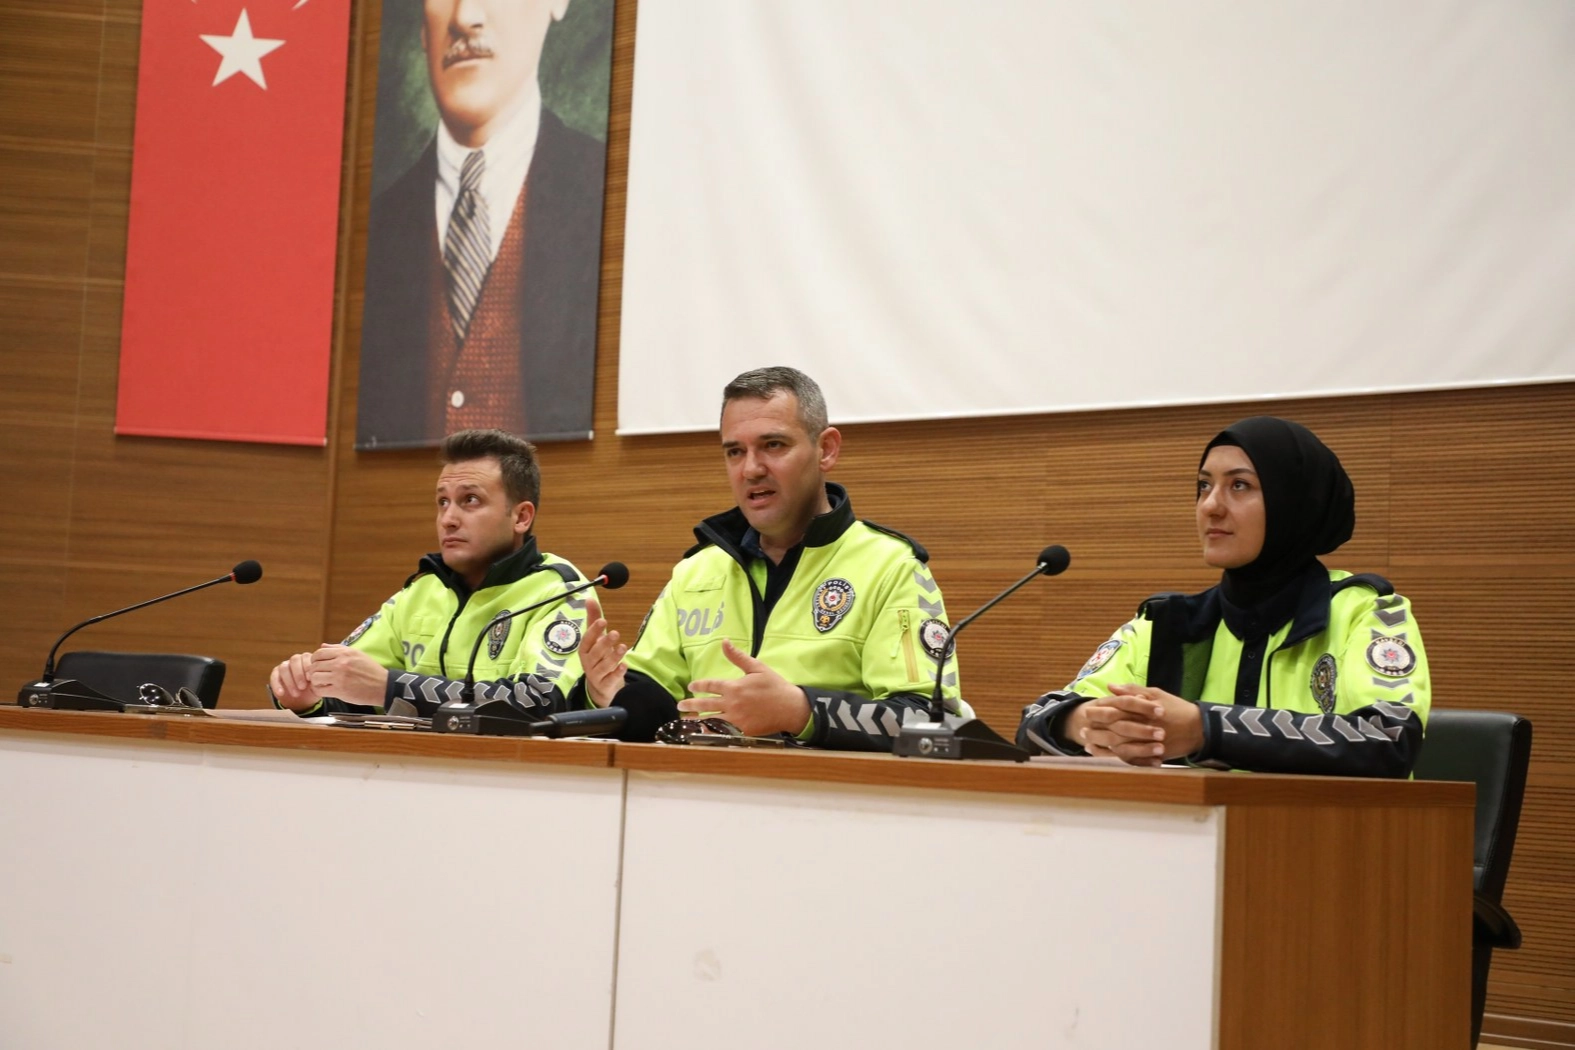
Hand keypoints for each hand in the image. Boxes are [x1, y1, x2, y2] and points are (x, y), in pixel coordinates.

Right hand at [269, 652, 320, 710]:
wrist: (304, 699)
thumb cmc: (315, 688)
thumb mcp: (321, 684)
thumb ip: (323, 678)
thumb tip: (325, 678)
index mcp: (308, 659)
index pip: (306, 657)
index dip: (308, 667)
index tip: (310, 679)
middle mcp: (296, 660)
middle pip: (294, 660)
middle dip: (298, 674)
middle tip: (303, 687)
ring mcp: (285, 665)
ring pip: (284, 668)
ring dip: (289, 681)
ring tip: (296, 694)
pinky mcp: (276, 673)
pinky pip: (274, 676)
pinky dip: (277, 685)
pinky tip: (281, 693)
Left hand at [307, 644, 387, 704]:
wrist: (383, 686)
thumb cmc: (371, 670)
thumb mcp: (357, 654)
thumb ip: (338, 649)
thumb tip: (322, 646)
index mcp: (344, 653)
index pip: (319, 653)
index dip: (314, 660)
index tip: (318, 665)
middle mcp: (340, 663)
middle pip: (314, 665)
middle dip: (314, 671)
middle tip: (319, 675)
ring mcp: (339, 677)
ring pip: (315, 677)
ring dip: (316, 681)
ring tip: (322, 683)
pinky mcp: (339, 690)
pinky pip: (320, 690)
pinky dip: (319, 690)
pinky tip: (325, 690)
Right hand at [580, 596, 627, 706]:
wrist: (600, 685)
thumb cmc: (598, 656)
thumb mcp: (596, 638)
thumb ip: (593, 619)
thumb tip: (589, 598)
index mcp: (585, 650)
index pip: (587, 639)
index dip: (594, 631)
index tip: (603, 621)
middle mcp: (588, 662)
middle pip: (595, 653)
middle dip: (604, 643)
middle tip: (616, 634)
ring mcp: (596, 675)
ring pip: (603, 666)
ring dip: (613, 657)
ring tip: (623, 647)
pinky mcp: (605, 684)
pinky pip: (610, 679)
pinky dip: (617, 673)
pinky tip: (624, 666)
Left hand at [681, 639, 810, 736]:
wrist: (791, 708)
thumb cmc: (775, 686)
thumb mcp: (757, 667)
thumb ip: (738, 657)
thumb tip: (724, 641)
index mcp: (734, 686)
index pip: (710, 686)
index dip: (699, 686)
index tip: (691, 686)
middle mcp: (732, 703)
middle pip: (705, 704)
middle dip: (691, 704)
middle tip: (681, 704)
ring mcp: (736, 718)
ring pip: (711, 719)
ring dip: (696, 719)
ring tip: (686, 720)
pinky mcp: (742, 730)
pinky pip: (722, 731)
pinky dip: (711, 731)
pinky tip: (703, 732)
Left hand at [1073, 683, 1203, 766]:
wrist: (1198, 729)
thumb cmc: (1176, 708)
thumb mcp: (1156, 693)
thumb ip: (1132, 690)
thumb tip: (1110, 687)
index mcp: (1143, 709)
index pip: (1116, 709)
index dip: (1100, 710)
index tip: (1087, 710)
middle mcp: (1144, 726)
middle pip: (1114, 728)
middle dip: (1096, 728)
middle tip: (1083, 727)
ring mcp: (1147, 743)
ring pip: (1119, 745)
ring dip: (1101, 744)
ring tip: (1087, 743)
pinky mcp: (1151, 755)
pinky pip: (1128, 759)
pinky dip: (1113, 757)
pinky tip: (1103, 755)